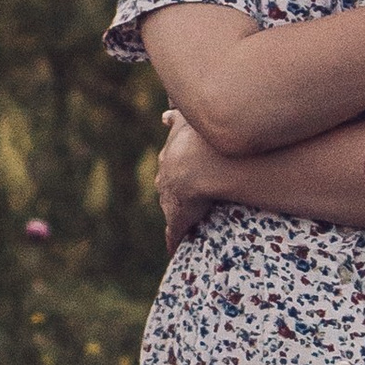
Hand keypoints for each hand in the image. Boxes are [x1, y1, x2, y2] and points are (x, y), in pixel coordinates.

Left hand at [157, 110, 222, 248]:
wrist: (199, 163)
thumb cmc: (199, 139)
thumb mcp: (186, 121)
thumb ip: (176, 116)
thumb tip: (165, 115)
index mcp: (170, 159)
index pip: (170, 164)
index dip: (176, 167)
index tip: (179, 171)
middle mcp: (166, 179)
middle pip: (167, 185)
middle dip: (172, 189)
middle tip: (183, 194)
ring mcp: (171, 199)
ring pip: (169, 208)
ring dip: (173, 213)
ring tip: (181, 220)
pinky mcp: (178, 219)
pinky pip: (174, 232)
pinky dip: (173, 240)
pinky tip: (173, 249)